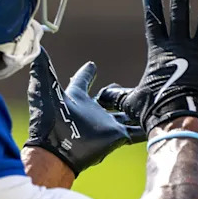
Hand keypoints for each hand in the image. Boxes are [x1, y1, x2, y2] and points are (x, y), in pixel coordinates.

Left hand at [25, 50, 144, 175]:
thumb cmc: (49, 120)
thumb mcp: (44, 90)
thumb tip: (38, 47)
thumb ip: (43, 69)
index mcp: (76, 98)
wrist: (57, 151)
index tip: (91, 65)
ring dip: (136, 107)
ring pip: (125, 113)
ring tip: (152, 99)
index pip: (82, 81)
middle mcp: (93, 110)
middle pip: (108, 98)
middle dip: (117, 92)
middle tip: (125, 85)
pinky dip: (146, 126)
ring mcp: (106, 123)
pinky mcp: (116, 136)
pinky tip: (160, 118)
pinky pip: (136, 129)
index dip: (86, 73)